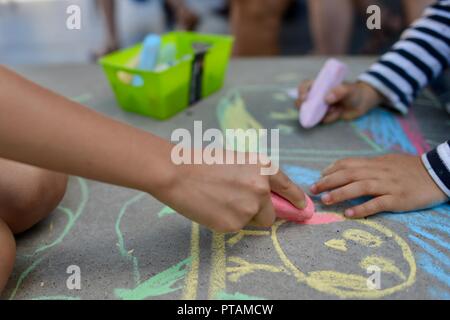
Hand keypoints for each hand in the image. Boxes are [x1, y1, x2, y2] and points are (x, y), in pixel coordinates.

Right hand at [162, 151, 305, 232]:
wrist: (177, 172)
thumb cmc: (202, 162)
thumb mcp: (237, 162)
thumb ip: (255, 178)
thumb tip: (265, 198)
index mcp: (263, 168)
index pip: (288, 187)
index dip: (296, 199)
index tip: (302, 208)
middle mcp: (262, 189)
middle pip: (271, 213)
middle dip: (259, 212)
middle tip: (237, 203)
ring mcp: (249, 208)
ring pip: (252, 221)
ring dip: (241, 216)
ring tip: (218, 200)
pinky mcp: (234, 224)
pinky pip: (235, 227)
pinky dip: (225, 221)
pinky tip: (211, 207)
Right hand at [296, 80, 383, 123]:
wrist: (362, 103)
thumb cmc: (355, 92)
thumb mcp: (349, 89)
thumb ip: (340, 91)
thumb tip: (327, 99)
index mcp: (320, 85)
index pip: (305, 86)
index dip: (301, 91)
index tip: (305, 98)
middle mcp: (317, 96)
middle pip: (302, 101)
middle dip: (303, 107)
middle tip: (311, 110)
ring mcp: (320, 107)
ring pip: (312, 113)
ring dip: (323, 114)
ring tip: (337, 109)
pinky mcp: (324, 116)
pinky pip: (322, 120)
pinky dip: (330, 118)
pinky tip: (339, 113)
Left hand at [310, 154, 447, 217]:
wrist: (436, 173)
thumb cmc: (409, 169)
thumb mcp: (386, 162)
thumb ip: (367, 166)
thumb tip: (346, 169)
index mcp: (374, 163)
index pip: (348, 163)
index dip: (331, 169)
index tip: (319, 176)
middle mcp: (378, 172)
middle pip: (349, 174)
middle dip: (329, 181)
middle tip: (313, 190)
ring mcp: (388, 185)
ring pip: (360, 187)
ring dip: (340, 193)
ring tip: (326, 200)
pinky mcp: (398, 199)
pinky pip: (377, 204)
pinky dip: (362, 209)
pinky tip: (349, 214)